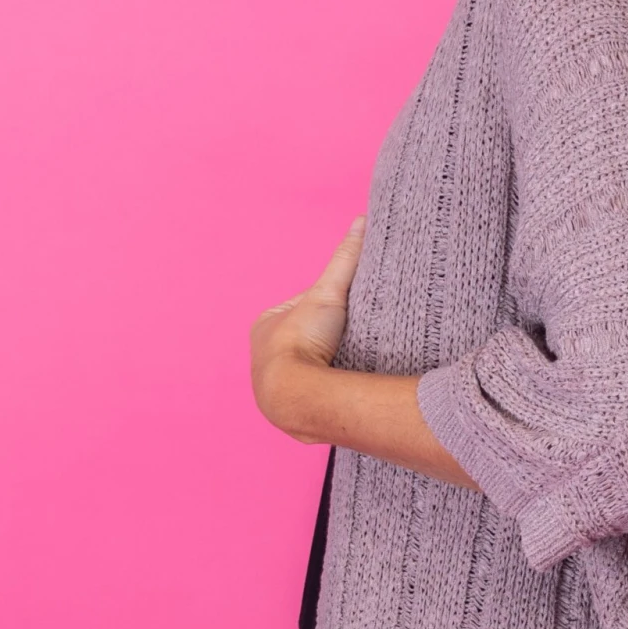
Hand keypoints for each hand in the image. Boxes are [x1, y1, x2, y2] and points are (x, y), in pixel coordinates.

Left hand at [251, 217, 365, 440]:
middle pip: (310, 334)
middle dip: (331, 333)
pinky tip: (346, 381)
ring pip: (313, 362)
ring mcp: (278, 382)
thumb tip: (361, 222)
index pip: (307, 305)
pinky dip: (330, 382)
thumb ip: (345, 259)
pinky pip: (317, 388)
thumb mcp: (327, 293)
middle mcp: (266, 354)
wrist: (296, 396)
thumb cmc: (301, 343)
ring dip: (332, 360)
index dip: (332, 302)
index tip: (354, 305)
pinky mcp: (292, 406)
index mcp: (266, 324)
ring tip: (356, 356)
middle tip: (358, 331)